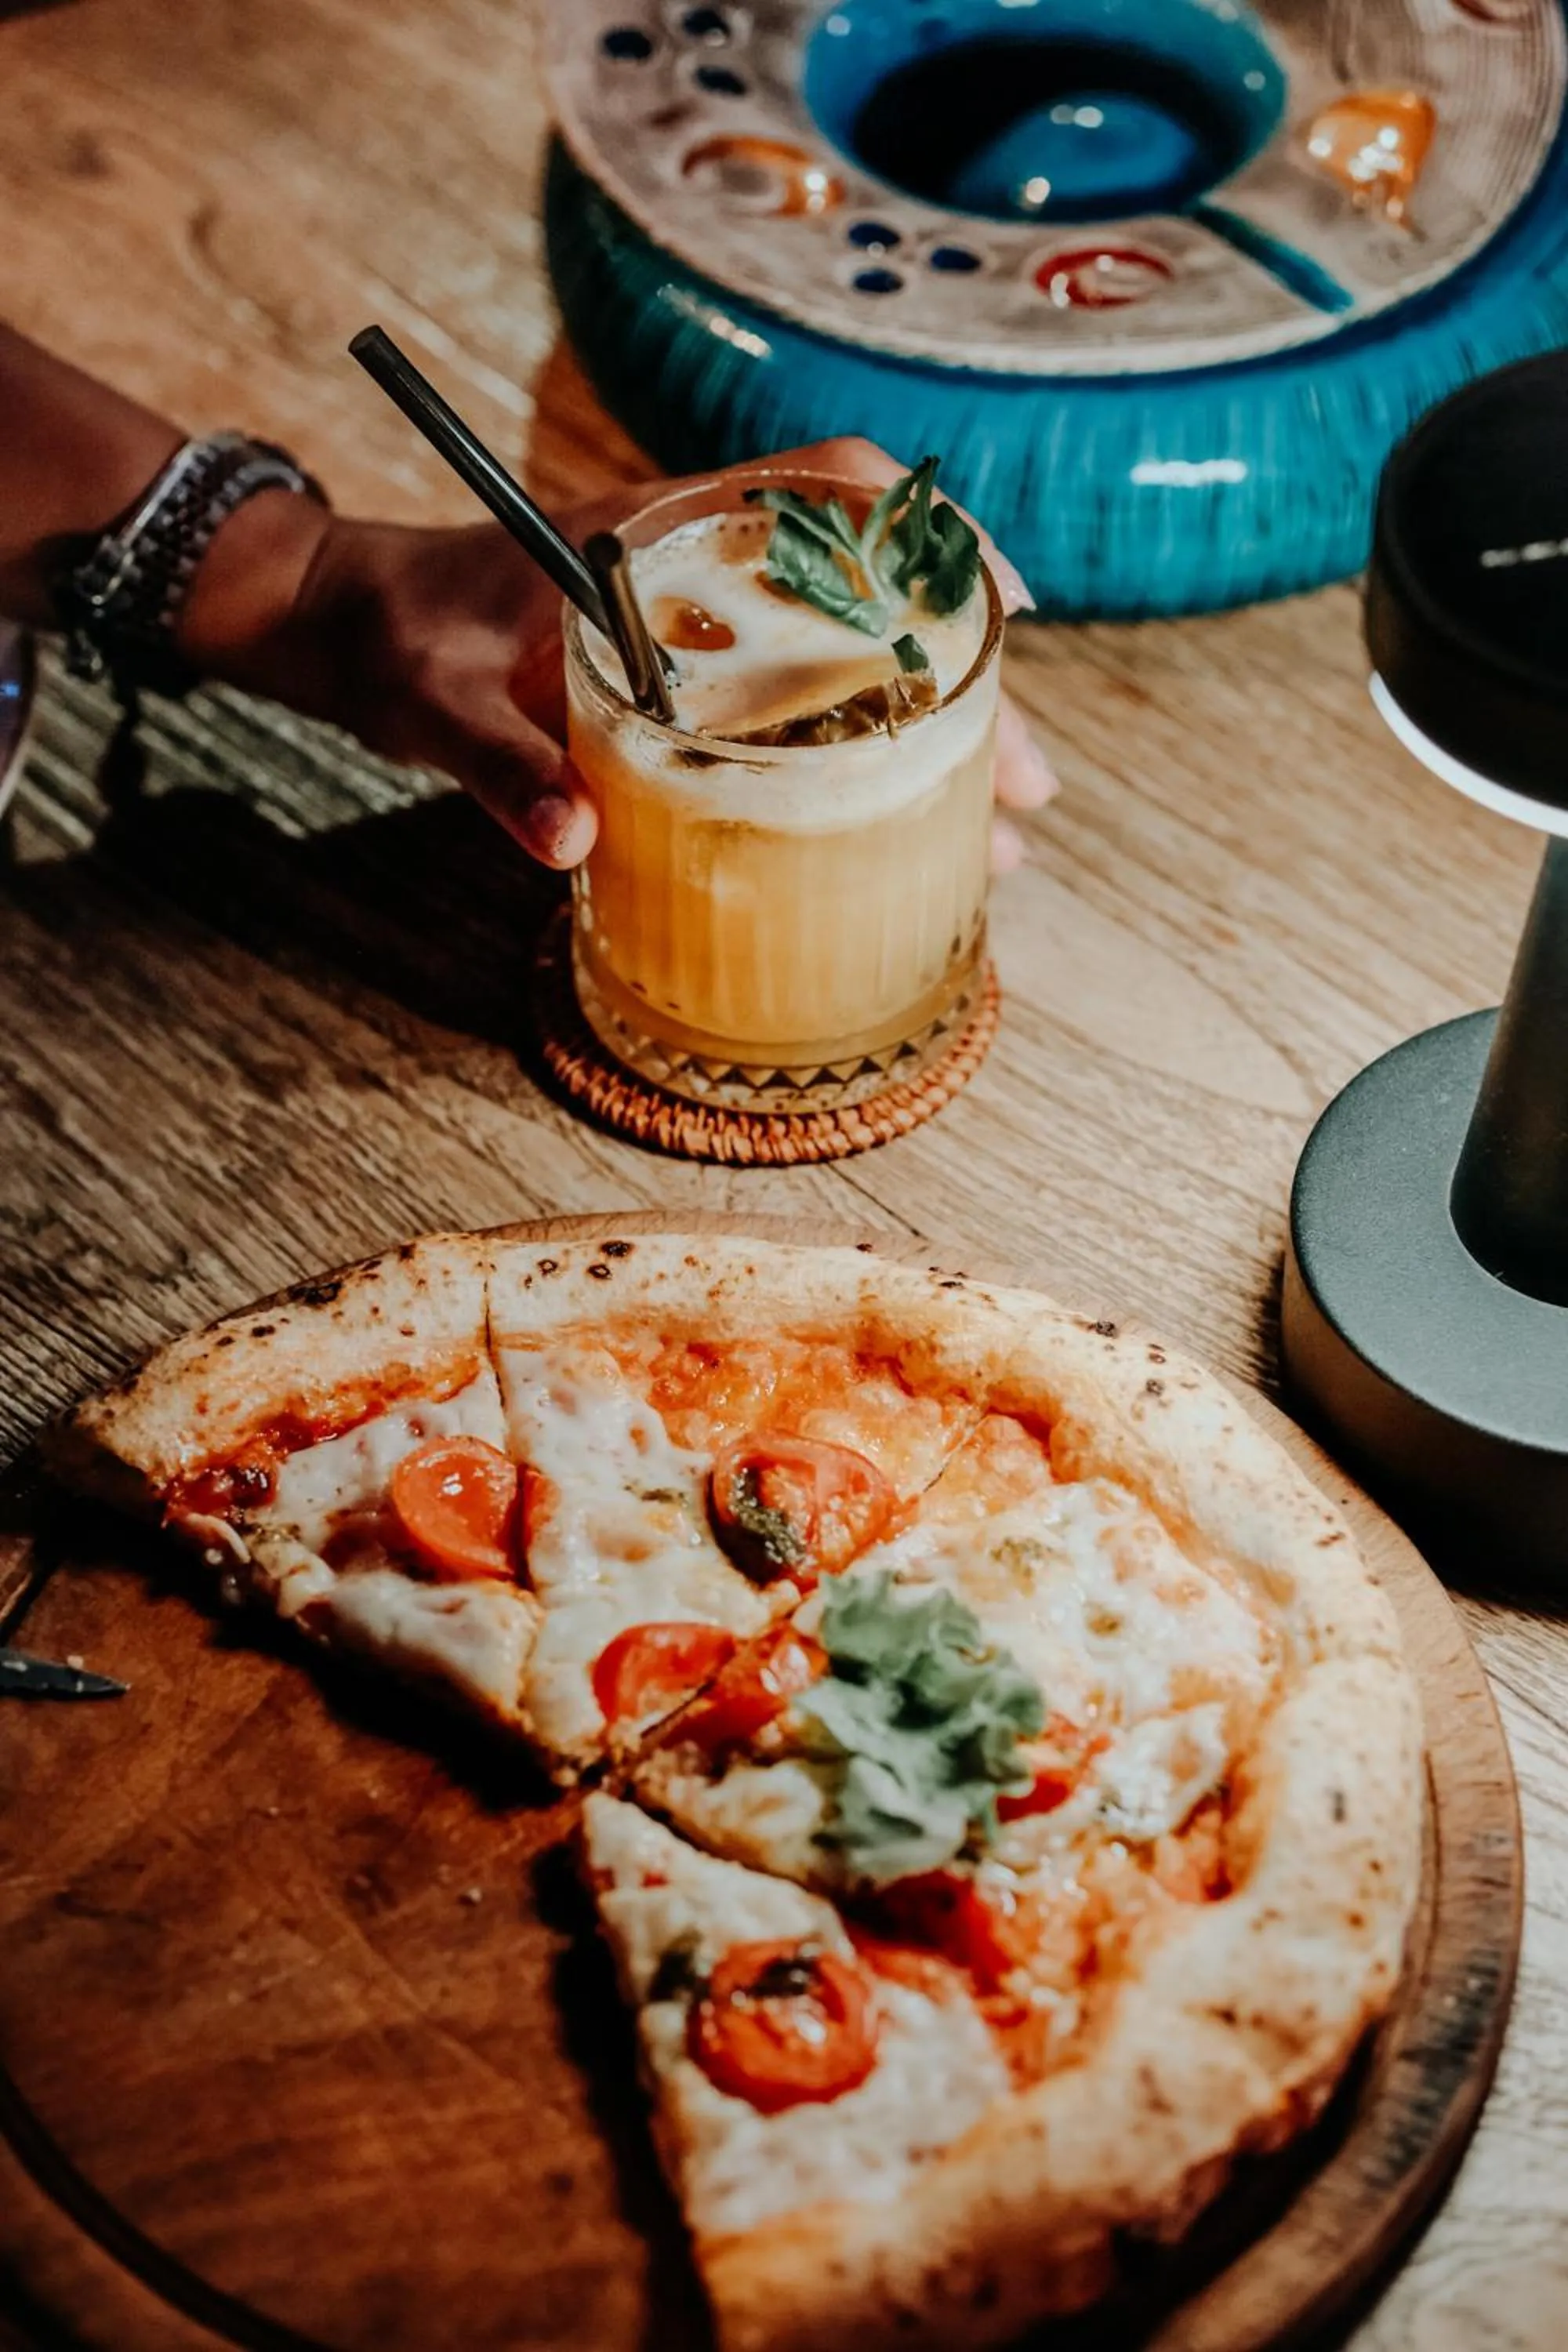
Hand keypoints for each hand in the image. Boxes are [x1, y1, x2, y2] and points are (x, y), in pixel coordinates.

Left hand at [180, 438, 1057, 870]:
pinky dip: (870, 763)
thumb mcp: (433, 701)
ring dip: (937, 742)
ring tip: (1003, 832)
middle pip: (874, 601)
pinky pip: (806, 710)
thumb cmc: (388, 637)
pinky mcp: (687, 683)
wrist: (337, 623)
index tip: (1001, 605)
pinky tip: (908, 832)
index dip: (930, 532)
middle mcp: (702, 571)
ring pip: (856, 665)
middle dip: (969, 689)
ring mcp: (702, 629)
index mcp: (660, 532)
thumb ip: (497, 764)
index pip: (825, 487)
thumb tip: (574, 842)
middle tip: (1030, 785)